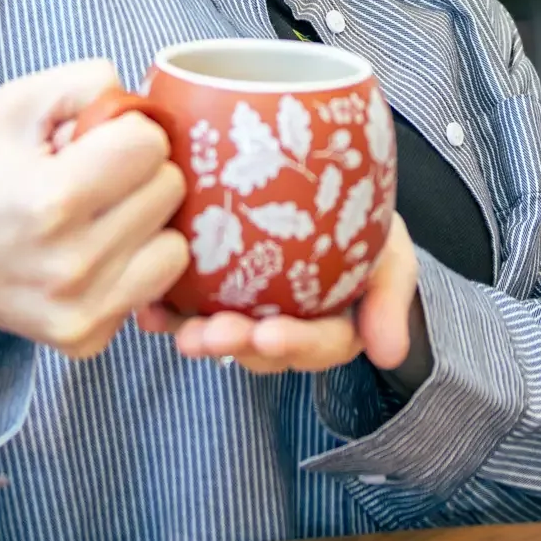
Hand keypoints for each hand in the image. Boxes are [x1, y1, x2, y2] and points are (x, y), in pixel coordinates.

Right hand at [0, 59, 188, 384]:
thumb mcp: (15, 103)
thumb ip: (88, 83)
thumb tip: (146, 105)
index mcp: (50, 199)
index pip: (150, 144)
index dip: (127, 130)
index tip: (94, 141)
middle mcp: (71, 263)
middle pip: (169, 190)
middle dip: (139, 172)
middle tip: (94, 177)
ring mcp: (82, 309)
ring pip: (176, 243)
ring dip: (148, 222)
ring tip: (100, 216)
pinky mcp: (88, 338)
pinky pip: (156, 285)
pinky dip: (137, 263)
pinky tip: (95, 252)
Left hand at [137, 214, 423, 380]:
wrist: (327, 186)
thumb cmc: (364, 222)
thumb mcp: (391, 253)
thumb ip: (390, 297)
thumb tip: (390, 354)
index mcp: (334, 327)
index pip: (320, 344)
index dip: (295, 343)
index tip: (269, 333)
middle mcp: (288, 327)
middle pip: (263, 347)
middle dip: (237, 344)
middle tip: (211, 334)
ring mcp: (249, 313)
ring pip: (223, 336)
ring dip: (198, 335)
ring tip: (175, 327)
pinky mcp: (212, 296)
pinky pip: (188, 311)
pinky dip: (168, 314)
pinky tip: (149, 311)